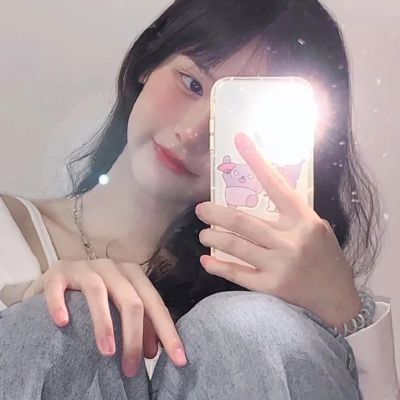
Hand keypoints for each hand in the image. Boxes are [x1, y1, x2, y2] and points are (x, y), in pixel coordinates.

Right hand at [22, 259, 186, 376]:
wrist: (58, 278)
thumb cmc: (95, 296)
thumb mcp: (120, 306)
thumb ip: (138, 323)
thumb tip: (153, 351)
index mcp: (132, 274)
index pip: (154, 303)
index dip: (167, 331)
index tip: (178, 359)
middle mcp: (111, 267)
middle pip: (131, 300)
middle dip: (135, 336)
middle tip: (132, 368)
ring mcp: (84, 268)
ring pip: (98, 292)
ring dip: (104, 324)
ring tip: (107, 353)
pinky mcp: (57, 273)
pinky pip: (58, 288)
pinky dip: (60, 305)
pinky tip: (63, 323)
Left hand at [195, 133, 360, 328]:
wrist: (337, 299)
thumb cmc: (326, 258)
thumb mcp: (316, 228)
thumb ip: (290, 215)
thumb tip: (259, 197)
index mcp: (303, 219)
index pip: (276, 184)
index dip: (256, 161)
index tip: (239, 141)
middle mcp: (290, 240)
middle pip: (243, 221)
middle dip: (216, 213)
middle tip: (201, 209)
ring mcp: (279, 265)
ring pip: (236, 246)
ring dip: (213, 238)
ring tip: (204, 234)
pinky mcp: (271, 287)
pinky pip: (238, 274)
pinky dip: (219, 267)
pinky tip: (206, 261)